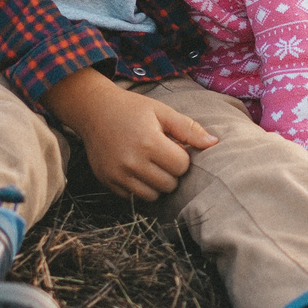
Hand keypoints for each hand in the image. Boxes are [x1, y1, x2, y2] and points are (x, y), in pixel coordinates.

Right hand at [42, 69, 214, 200]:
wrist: (94, 111)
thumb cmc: (133, 109)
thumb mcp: (162, 112)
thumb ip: (188, 128)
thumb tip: (214, 144)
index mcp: (149, 142)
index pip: (181, 166)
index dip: (181, 157)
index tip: (173, 146)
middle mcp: (132, 162)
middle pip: (169, 184)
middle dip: (171, 172)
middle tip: (163, 156)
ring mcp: (118, 174)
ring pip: (152, 196)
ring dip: (157, 183)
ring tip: (151, 165)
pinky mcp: (107, 182)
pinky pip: (133, 198)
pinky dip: (139, 188)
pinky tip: (136, 170)